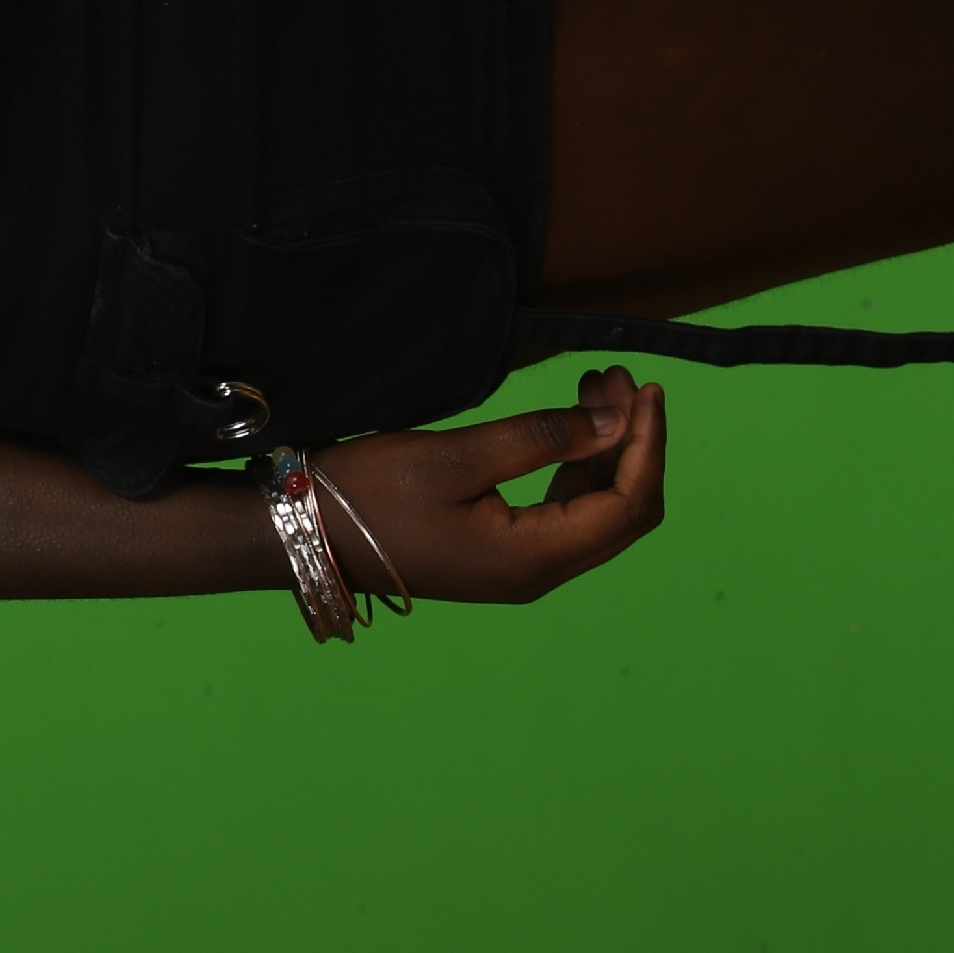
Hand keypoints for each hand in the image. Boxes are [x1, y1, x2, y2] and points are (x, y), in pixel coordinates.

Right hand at [306, 367, 667, 603]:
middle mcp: (538, 573)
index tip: (646, 389)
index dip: (648, 446)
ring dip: (604, 453)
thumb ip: (539, 439)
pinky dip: (574, 470)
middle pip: (621, 513)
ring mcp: (519, 568)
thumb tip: (616, 424)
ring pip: (592, 513)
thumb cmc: (371, 493)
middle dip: (632, 445)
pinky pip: (561, 516)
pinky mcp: (499, 556)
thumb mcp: (454, 456)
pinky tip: (567, 430)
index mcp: (535, 557)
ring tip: (596, 390)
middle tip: (617, 379)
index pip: (628, 505)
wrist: (305, 533)